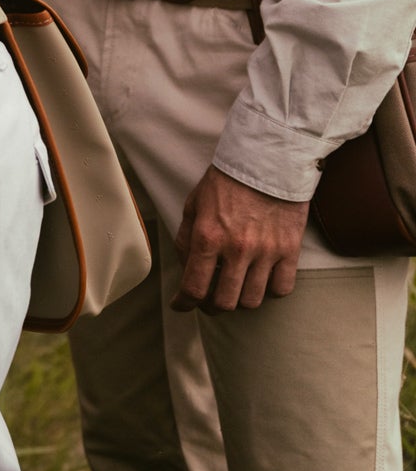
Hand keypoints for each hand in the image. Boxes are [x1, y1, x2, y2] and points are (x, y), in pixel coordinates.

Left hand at [171, 166, 306, 312]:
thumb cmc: (225, 182)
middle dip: (211, 306)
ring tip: (234, 290)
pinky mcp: (290, 251)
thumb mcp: (194, 205)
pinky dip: (269, 291)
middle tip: (208, 300)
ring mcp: (266, 252)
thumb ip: (186, 238)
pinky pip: (281, 289)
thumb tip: (185, 268)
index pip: (193, 287)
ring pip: (253, 301)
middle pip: (224, 302)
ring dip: (240, 301)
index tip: (181, 305)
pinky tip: (260, 280)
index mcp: (207, 236)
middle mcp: (237, 249)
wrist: (266, 163)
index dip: (184, 303)